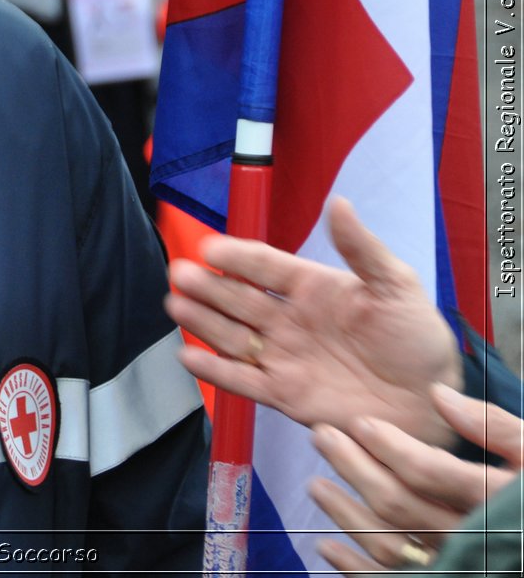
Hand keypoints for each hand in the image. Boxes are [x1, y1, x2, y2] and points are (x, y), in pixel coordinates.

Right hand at [164, 198, 463, 446]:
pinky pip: (241, 381)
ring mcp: (283, 356)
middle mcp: (289, 320)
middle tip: (182, 273)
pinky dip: (213, 371)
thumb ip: (362, 248)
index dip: (237, 257)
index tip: (210, 248)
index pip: (265, 266)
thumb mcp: (397, 286)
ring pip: (232, 336)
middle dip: (208, 286)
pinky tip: (187, 357)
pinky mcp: (283, 394)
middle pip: (238, 299)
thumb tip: (339, 203)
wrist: (430, 402)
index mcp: (312, 288)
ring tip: (176, 305)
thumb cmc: (418, 340)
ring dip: (202, 322)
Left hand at [311, 384, 522, 571]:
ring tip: (316, 485)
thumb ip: (493, 425)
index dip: (391, 446)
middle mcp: (475, 537)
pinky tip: (327, 546)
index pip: (430, 472)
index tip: (358, 423)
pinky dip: (355, 568)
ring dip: (346, 515)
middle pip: (401, 505)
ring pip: (392, 545)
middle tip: (322, 438)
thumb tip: (437, 394)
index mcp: (496, 498)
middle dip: (355, 468)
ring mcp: (459, 564)